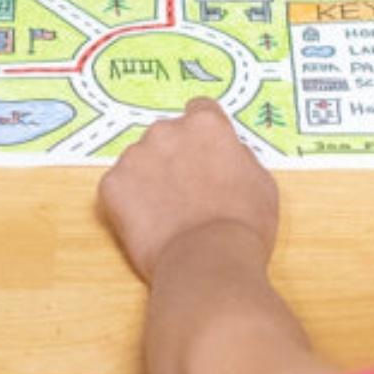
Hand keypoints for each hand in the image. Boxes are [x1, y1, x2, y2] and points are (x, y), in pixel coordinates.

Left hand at [97, 98, 279, 282]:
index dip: (202, 135)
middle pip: (167, 136)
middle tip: (186, 192)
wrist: (208, 261)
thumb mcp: (261, 182)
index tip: (202, 152)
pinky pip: (118, 188)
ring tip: (168, 214)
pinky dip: (129, 203)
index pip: (199, 111)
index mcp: (206, 125)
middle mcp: (167, 131)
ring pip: (140, 161)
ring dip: (149, 179)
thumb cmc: (242, 226)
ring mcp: (135, 156)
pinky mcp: (112, 184)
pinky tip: (150, 224)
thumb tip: (228, 152)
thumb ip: (238, 156)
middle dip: (173, 157)